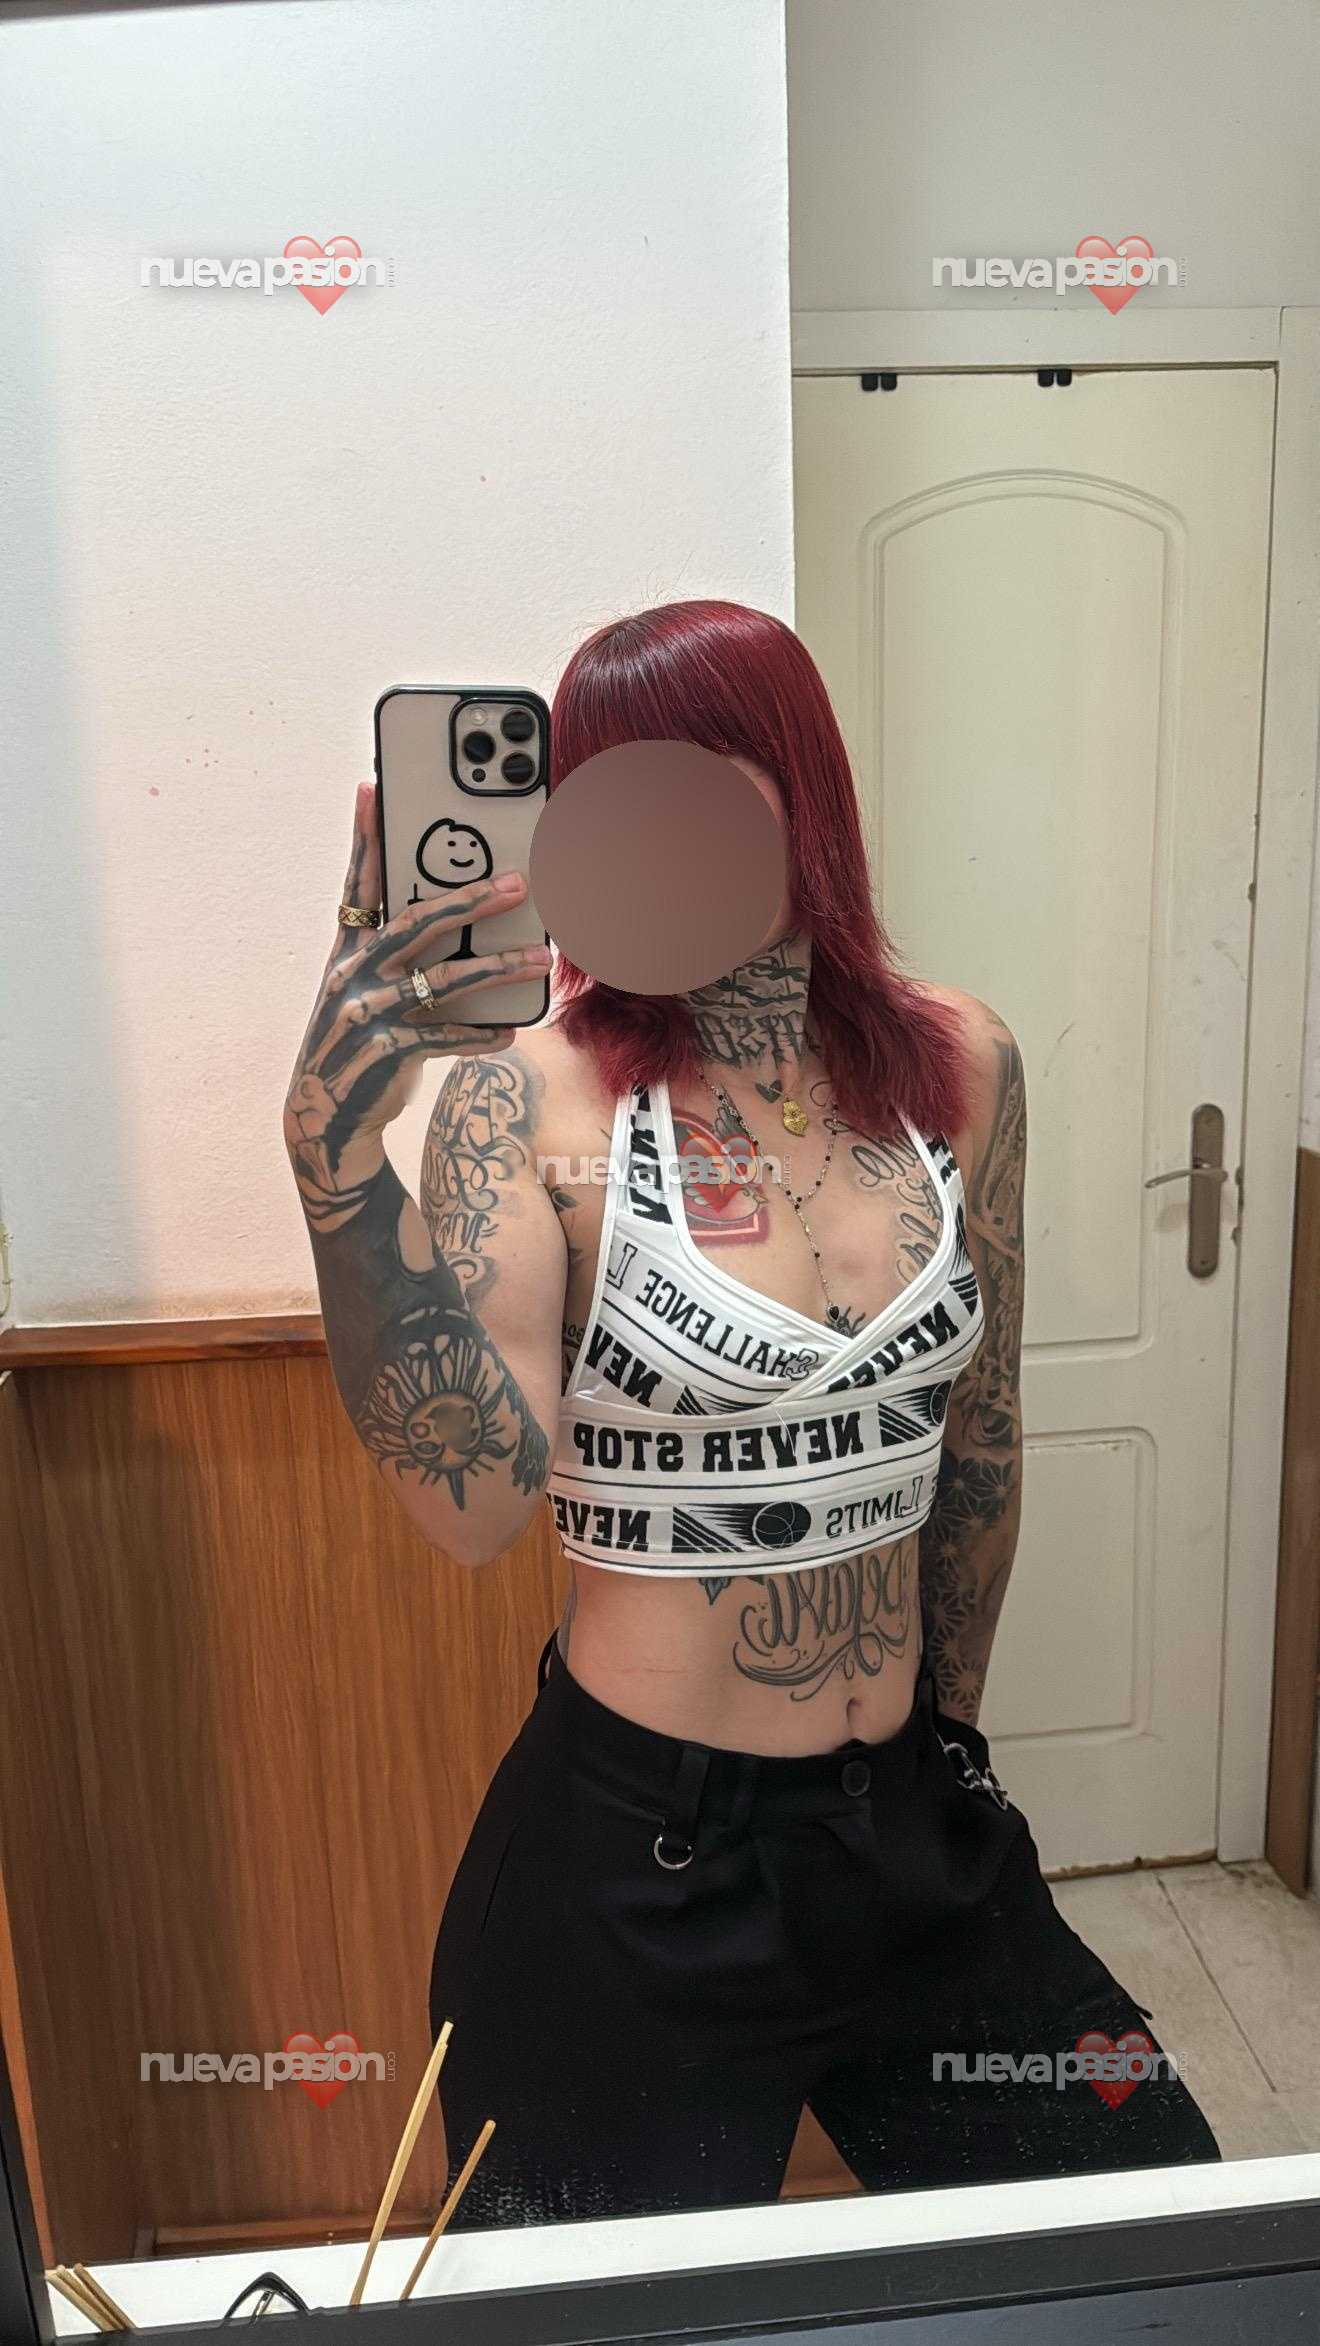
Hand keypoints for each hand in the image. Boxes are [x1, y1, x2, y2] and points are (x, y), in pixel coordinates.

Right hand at [283, 782, 547, 1212]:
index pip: (358, 882)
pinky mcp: (386, 1053)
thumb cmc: (358, 1040)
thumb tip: (466, 915)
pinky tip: (511, 1030)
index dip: (366, 835)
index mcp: (349, 949)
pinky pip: (443, 1037)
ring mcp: (368, 1013)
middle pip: (416, 923)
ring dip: (496, 967)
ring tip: (540, 958)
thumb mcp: (366, 988)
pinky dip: (479, 1034)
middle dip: (469, 898)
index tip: (372, 786)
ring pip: (441, 980)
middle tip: (518, 883)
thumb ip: (400, 953)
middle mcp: (354, 974)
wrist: (322, 1115)